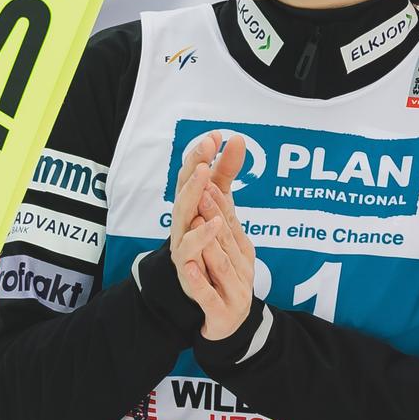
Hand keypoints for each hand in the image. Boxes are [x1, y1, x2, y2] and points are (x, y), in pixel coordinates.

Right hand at [169, 129, 244, 261]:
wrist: (206, 283)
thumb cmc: (209, 236)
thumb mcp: (220, 200)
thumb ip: (225, 172)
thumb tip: (237, 139)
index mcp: (190, 202)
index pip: (191, 175)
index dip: (200, 155)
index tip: (215, 136)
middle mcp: (182, 218)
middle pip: (184, 189)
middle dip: (194, 169)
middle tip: (206, 150)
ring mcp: (181, 239)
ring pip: (182, 215)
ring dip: (192, 194)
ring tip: (205, 177)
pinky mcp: (187, 264)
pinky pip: (190, 249)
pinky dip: (199, 236)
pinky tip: (213, 222)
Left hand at [175, 176, 254, 340]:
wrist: (229, 326)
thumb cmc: (225, 280)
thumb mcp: (225, 248)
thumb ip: (221, 218)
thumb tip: (212, 182)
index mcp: (239, 248)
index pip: (228, 218)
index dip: (218, 195)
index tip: (207, 169)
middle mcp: (240, 266)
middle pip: (225, 237)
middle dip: (215, 211)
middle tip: (204, 186)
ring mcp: (233, 289)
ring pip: (220, 263)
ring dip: (210, 242)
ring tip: (198, 221)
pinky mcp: (221, 311)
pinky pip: (209, 295)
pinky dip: (200, 281)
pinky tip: (190, 267)